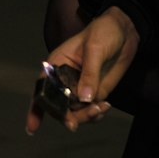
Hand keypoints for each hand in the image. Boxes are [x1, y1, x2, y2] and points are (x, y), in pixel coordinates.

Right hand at [25, 7, 139, 135]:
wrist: (125, 30)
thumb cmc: (104, 31)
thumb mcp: (94, 48)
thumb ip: (89, 74)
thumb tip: (84, 98)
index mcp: (57, 64)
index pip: (43, 88)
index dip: (36, 108)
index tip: (33, 127)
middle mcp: (65, 79)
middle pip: (58, 106)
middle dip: (67, 116)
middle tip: (76, 123)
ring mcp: (80, 87)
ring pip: (75, 112)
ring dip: (85, 117)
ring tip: (99, 108)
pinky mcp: (94, 92)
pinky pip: (90, 110)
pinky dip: (96, 114)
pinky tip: (105, 107)